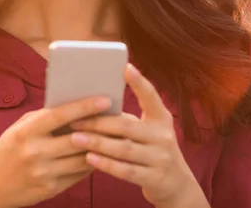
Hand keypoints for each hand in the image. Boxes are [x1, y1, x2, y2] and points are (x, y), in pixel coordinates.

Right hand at [0, 96, 111, 207]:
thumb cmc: (7, 151)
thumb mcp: (18, 130)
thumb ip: (43, 118)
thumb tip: (74, 106)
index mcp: (26, 132)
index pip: (60, 116)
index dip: (84, 106)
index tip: (105, 99)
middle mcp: (35, 153)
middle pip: (78, 139)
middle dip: (101, 128)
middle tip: (120, 119)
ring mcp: (44, 173)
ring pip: (83, 158)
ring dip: (101, 147)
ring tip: (116, 136)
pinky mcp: (51, 189)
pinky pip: (79, 174)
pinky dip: (91, 163)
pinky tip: (100, 154)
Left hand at [69, 64, 204, 206]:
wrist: (176, 183)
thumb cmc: (152, 149)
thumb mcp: (149, 131)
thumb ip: (128, 120)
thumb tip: (92, 106)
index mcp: (162, 119)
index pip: (151, 97)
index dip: (139, 82)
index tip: (125, 67)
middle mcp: (164, 136)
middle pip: (127, 126)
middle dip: (98, 122)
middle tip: (75, 119)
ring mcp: (161, 158)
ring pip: (124, 148)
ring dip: (97, 143)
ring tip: (75, 138)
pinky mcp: (154, 178)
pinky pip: (125, 170)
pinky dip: (106, 164)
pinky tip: (89, 158)